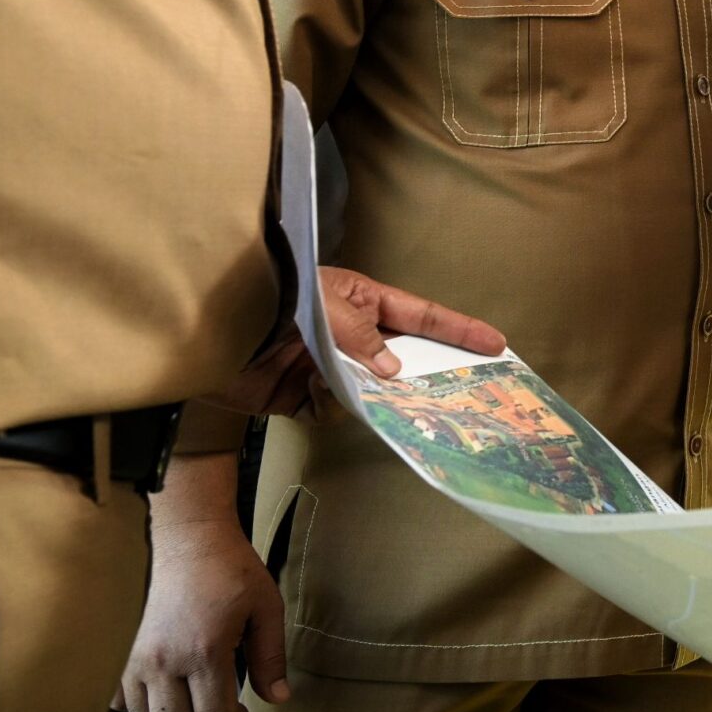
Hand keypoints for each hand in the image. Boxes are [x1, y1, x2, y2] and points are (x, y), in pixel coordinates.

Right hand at [115, 519, 287, 711]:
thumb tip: (278, 699)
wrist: (188, 542)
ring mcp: (135, 660)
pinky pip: (120, 701)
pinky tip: (163, 690)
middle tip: (218, 705)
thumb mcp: (266, 609)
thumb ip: (271, 658)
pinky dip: (141, 705)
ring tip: (192, 698)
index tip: (242, 710)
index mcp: (204, 652)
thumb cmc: (233, 572)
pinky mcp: (121, 653)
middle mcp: (163, 662)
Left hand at [209, 265, 506, 412]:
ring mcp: (331, 367)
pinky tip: (323, 397)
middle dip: (427, 373)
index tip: (496, 344)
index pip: (422, 316)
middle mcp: (353, 335)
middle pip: (404, 358)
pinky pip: (337, 410)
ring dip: (379, 395)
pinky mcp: (305, 396)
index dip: (459, 330)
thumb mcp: (328, 308)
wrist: (215, 337)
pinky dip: (335, 408)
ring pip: (374, 390)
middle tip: (464, 392)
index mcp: (364, 302)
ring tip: (400, 405)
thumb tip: (393, 370)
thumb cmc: (276, 305)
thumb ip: (364, 338)